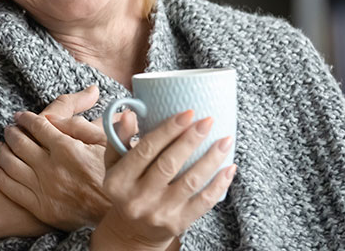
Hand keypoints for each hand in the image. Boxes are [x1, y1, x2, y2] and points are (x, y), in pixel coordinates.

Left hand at [0, 85, 113, 229]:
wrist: (114, 213)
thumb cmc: (111, 173)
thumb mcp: (104, 142)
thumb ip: (78, 125)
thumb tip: (53, 117)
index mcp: (67, 148)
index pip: (38, 126)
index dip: (25, 118)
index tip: (20, 116)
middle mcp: (52, 168)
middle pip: (20, 142)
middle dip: (11, 132)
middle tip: (9, 128)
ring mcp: (44, 188)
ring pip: (11, 164)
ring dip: (2, 151)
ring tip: (1, 145)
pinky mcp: (40, 207)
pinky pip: (11, 189)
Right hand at [92, 110, 235, 250]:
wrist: (133, 231)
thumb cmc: (126, 188)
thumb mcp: (114, 164)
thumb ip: (119, 138)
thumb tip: (129, 114)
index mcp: (118, 181)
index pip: (146, 149)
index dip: (168, 130)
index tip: (187, 113)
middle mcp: (137, 199)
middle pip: (169, 164)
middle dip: (191, 140)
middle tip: (207, 121)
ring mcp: (159, 213)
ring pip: (190, 182)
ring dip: (211, 159)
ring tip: (225, 140)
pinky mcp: (178, 223)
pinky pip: (204, 202)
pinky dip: (219, 184)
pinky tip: (229, 167)